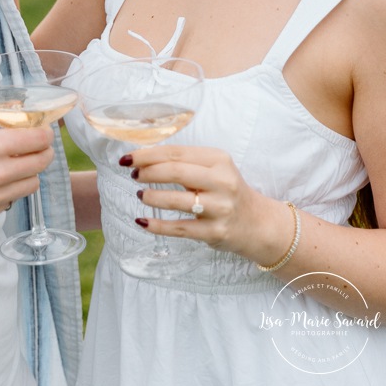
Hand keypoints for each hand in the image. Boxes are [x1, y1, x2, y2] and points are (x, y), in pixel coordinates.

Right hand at [0, 126, 54, 226]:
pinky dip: (10, 190)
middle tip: (37, 145)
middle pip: (41, 163)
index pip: (38, 140)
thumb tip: (18, 135)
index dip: (45, 133)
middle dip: (42, 151)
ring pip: (31, 185)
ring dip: (28, 173)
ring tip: (15, 164)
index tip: (44, 130)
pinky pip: (11, 201)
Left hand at [123, 145, 289, 262]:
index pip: (177, 153)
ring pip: (177, 201)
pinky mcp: (215, 232)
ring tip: (140, 194)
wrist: (257, 223)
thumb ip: (186, 162)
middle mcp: (222, 182)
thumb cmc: (226, 191)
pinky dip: (157, 225)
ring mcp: (220, 208)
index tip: (128, 157)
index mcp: (219, 160)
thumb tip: (144, 159)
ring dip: (152, 197)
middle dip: (148, 172)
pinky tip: (142, 221)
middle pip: (176, 172)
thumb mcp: (214, 169)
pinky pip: (180, 228)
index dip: (148, 154)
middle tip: (133, 174)